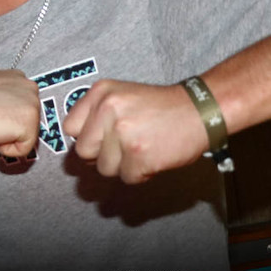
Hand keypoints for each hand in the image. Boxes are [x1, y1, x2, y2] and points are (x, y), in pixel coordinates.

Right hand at [0, 56, 39, 157]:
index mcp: (17, 78)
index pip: (19, 105)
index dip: (1, 113)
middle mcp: (29, 89)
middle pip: (24, 120)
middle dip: (6, 125)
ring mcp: (32, 107)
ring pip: (24, 135)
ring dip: (5, 137)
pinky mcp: (29, 126)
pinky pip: (23, 148)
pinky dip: (6, 149)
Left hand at [62, 79, 208, 183]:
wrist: (200, 110)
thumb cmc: (162, 107)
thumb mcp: (122, 95)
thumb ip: (97, 114)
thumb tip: (79, 147)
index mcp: (101, 92)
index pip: (69, 127)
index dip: (86, 138)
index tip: (99, 140)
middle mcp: (108, 109)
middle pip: (83, 151)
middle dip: (102, 155)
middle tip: (125, 146)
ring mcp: (124, 133)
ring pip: (104, 168)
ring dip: (123, 165)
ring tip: (142, 147)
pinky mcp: (139, 155)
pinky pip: (127, 178)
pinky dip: (141, 173)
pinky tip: (153, 156)